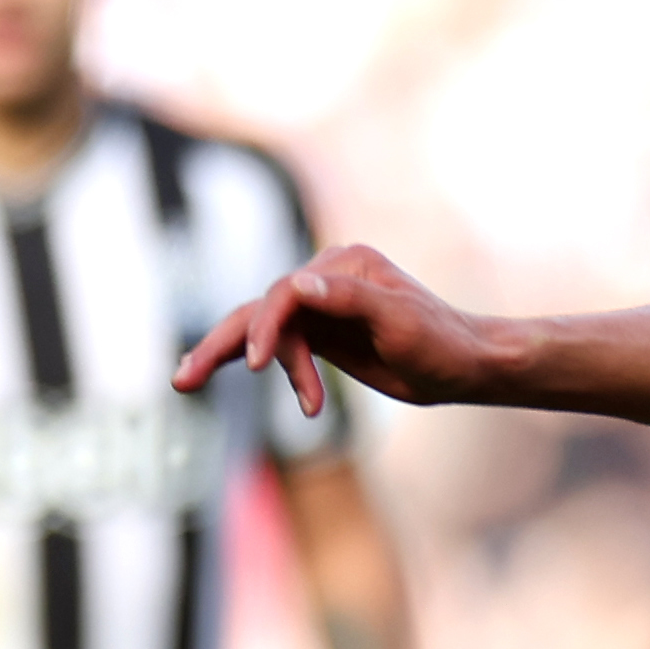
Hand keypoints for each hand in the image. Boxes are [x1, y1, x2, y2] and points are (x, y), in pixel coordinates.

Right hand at [175, 244, 493, 421]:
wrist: (465, 366)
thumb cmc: (441, 343)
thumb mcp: (398, 322)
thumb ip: (347, 300)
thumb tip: (296, 284)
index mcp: (343, 266)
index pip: (286, 293)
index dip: (267, 328)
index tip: (260, 367)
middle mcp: (326, 280)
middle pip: (261, 309)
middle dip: (223, 344)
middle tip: (184, 378)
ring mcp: (322, 307)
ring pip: (263, 329)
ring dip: (229, 356)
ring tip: (184, 382)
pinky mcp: (323, 333)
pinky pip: (279, 344)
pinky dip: (254, 360)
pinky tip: (221, 371)